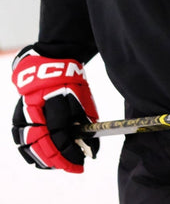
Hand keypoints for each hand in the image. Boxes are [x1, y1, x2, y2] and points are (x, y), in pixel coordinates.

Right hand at [11, 47, 99, 172]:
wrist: (51, 63)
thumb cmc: (72, 82)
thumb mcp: (84, 98)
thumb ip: (86, 124)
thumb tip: (92, 150)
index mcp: (56, 99)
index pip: (60, 134)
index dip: (70, 152)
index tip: (83, 162)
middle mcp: (37, 107)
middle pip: (43, 143)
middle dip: (59, 160)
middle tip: (73, 167)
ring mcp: (24, 111)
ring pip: (28, 145)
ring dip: (44, 159)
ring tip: (59, 164)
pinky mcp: (17, 115)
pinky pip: (20, 139)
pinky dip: (30, 152)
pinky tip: (42, 159)